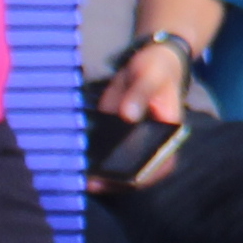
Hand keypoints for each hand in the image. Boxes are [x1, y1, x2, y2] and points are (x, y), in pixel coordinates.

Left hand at [91, 36, 194, 189]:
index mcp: (168, 135)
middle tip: (94, 182)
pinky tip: (75, 160)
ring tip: (81, 177)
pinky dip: (91, 158)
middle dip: (116, 180)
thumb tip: (128, 115)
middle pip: (137, 172)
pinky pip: (104, 151)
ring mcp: (130, 141)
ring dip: (101, 174)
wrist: (147, 61)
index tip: (127, 180)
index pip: (162, 165)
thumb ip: (140, 94)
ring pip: (118, 166)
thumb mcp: (151, 77)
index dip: (146, 176)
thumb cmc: (157, 69)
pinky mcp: (112, 133)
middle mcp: (150, 144)